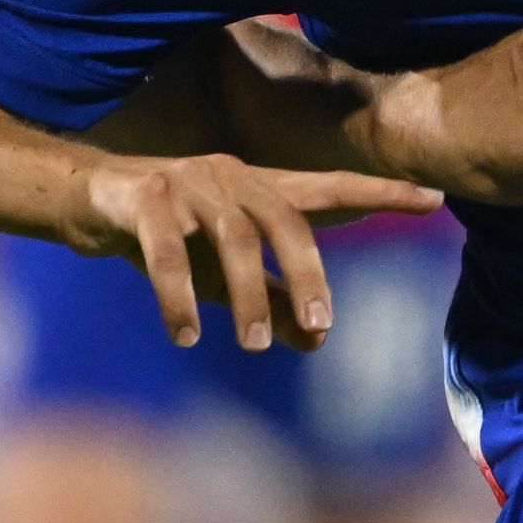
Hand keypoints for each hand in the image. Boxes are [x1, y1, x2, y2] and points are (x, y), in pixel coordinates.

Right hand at [62, 149, 447, 348]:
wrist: (87, 201)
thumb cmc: (169, 237)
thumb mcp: (224, 274)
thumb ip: (270, 300)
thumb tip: (317, 341)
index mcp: (258, 189)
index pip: (329, 188)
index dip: (382, 192)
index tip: (435, 199)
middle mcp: (230, 177)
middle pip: (284, 220)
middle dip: (305, 274)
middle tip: (321, 328)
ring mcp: (186, 183)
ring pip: (230, 238)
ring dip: (246, 294)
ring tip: (252, 345)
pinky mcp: (142, 198)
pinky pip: (166, 251)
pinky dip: (178, 294)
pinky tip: (185, 334)